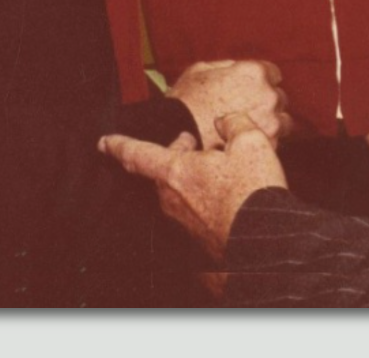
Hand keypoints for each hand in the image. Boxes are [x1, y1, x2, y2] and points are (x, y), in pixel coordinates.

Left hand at [101, 113, 286, 262]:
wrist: (264, 246)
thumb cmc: (252, 195)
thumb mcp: (251, 142)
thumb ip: (233, 123)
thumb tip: (225, 121)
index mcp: (175, 172)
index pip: (137, 154)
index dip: (119, 145)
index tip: (104, 143)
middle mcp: (171, 199)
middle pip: (164, 170)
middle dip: (177, 154)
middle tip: (194, 145)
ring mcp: (182, 222)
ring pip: (179, 191)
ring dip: (193, 177)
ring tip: (222, 171)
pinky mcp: (196, 240)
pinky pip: (193, 210)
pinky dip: (205, 198)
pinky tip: (231, 197)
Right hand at [166, 59, 291, 148]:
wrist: (175, 135)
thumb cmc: (185, 101)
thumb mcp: (201, 70)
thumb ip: (227, 66)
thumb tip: (236, 68)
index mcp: (254, 73)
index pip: (274, 74)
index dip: (261, 82)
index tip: (251, 90)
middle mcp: (268, 95)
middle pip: (279, 98)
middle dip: (266, 103)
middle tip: (246, 111)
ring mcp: (270, 122)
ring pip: (282, 122)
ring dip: (270, 124)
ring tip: (249, 130)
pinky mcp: (266, 146)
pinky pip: (273, 143)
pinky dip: (262, 143)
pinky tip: (244, 143)